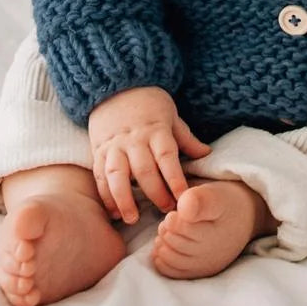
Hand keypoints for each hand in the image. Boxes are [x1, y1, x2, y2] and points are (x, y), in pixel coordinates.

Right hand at [87, 85, 211, 223]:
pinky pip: (100, 175)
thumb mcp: (171, 116)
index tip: (183, 198)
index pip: (167, 158)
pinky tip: (112, 212)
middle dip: (155, 194)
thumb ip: (186, 138)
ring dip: (124, 199)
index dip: (175, 179)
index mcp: (156, 130)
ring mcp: (115, 145)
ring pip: (117, 175)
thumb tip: (207, 154)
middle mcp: (134, 139)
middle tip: (166, 211)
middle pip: (144, 170)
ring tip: (131, 219)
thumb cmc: (150, 104)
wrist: (117, 86)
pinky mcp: (99, 150)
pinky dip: (105, 195)